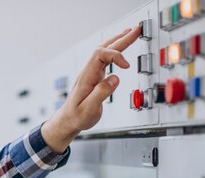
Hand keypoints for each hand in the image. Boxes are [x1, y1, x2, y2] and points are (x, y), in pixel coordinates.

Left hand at [41, 26, 141, 152]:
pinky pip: (106, 58)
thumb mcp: (88, 109)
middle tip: (136, 30)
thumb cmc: (76, 116)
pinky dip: (116, 50)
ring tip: (132, 32)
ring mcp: (92, 73)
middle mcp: (89, 72)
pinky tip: (121, 46)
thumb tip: (115, 78)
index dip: (115, 56)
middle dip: (121, 39)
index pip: (100, 55)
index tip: (126, 66)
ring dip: (119, 41)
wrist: (68, 120)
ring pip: (106, 51)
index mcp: (86, 77)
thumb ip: (101, 93)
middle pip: (104, 48)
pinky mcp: (96, 77)